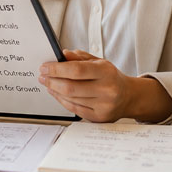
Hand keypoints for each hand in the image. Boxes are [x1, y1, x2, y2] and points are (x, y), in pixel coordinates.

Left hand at [39, 50, 171, 122]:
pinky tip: (56, 93)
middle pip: (70, 87)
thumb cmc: (110, 77)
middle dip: (51, 81)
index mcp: (106, 72)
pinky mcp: (99, 117)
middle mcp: (106, 89)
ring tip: (47, 83)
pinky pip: (74, 109)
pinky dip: (61, 100)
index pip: (76, 70)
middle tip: (42, 76)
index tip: (44, 67)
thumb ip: (80, 57)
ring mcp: (103, 106)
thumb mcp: (98, 62)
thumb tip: (62, 54)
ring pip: (70, 99)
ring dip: (54, 91)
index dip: (56, 69)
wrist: (128, 96)